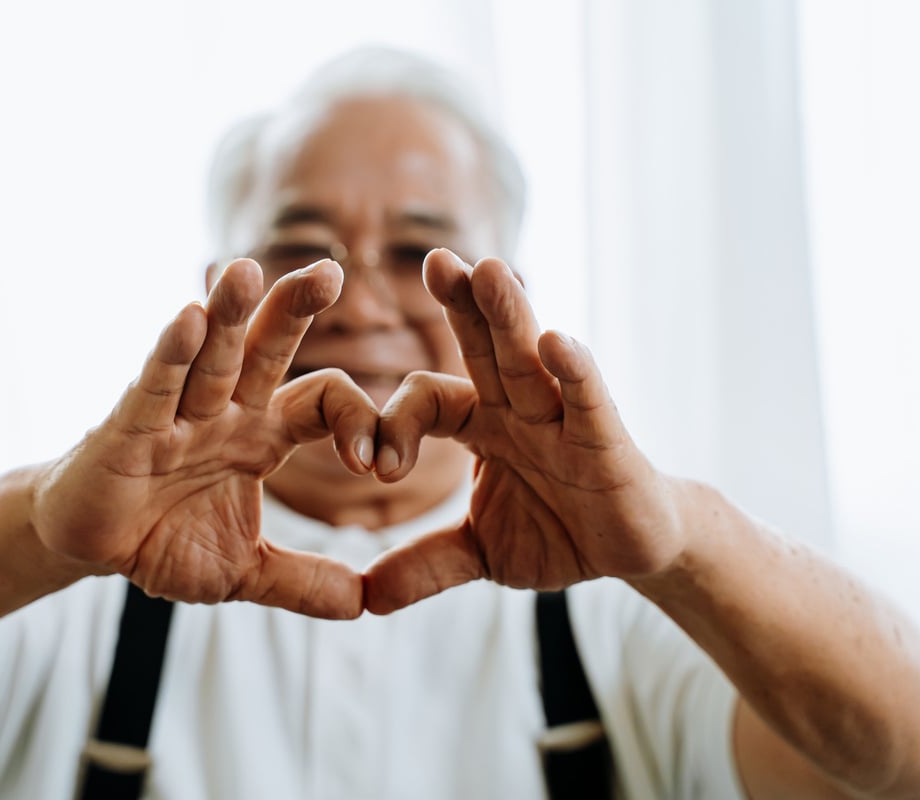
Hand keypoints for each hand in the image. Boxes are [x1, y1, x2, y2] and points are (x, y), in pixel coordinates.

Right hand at [32, 259, 376, 618]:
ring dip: (227, 313)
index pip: (322, 404)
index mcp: (261, 436)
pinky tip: (187, 317)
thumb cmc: (164, 540)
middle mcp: (224, 412)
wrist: (90, 548)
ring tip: (245, 270)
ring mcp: (176, 414)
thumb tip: (365, 604)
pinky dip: (170, 355)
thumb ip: (302, 583)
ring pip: (209, 355)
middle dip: (295, 310)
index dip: (355, 423)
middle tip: (332, 272)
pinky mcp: (128, 427)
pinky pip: (155, 386)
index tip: (376, 466)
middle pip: (266, 350)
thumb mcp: (244, 572)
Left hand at [363, 250, 687, 613]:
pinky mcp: (607, 441)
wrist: (633, 550)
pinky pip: (588, 401)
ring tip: (488, 269)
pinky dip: (574, 374)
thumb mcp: (481, 554)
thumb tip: (366, 599)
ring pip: (531, 360)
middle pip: (483, 348)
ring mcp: (563, 419)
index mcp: (483, 426)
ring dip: (510, 315)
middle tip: (434, 259)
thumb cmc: (557, 533)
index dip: (397, 424)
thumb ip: (426, 566)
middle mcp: (519, 409)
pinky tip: (559, 343)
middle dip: (461, 304)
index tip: (373, 467)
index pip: (430, 402)